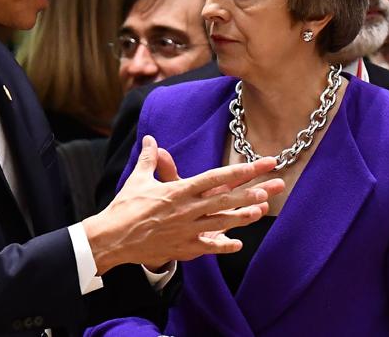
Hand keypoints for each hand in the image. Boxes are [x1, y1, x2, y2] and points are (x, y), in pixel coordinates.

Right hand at [83, 135, 283, 274]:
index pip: (216, 177)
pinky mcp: (183, 248)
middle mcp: (187, 210)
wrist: (112, 239)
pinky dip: (223, 244)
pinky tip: (238, 243)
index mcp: (179, 190)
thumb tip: (151, 139)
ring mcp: (188, 230)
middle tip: (277, 184)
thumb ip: (151, 159)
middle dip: (254, 191)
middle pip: (227, 199)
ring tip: (263, 209)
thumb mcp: (139, 179)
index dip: (242, 170)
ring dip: (245, 216)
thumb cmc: (125, 207)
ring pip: (223, 222)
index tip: (262, 163)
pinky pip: (208, 246)